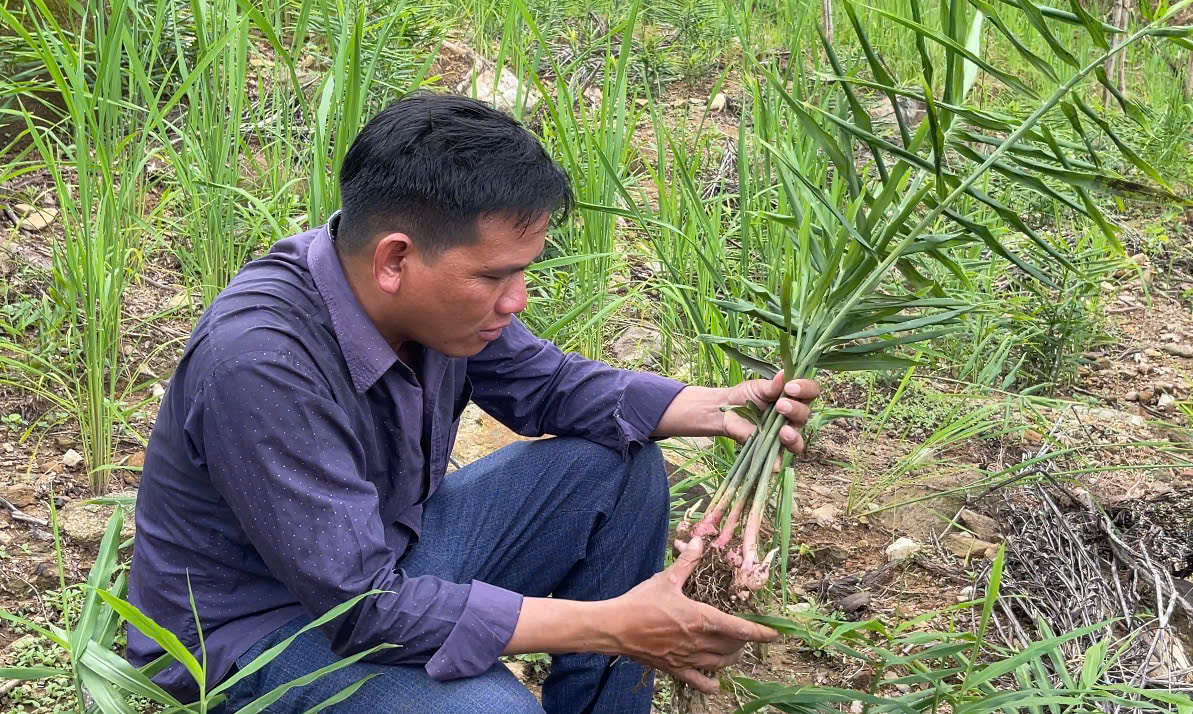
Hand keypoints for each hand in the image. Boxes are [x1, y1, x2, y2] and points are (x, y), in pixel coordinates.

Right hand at [602, 537, 778, 693]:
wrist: (615, 627)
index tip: (774, 634)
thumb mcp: (667, 578)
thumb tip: (700, 542)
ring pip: (720, 663)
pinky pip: (698, 681)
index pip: (739, 628)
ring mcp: (687, 657)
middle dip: (745, 641)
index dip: (759, 632)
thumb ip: (688, 562)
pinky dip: (711, 683)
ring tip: (735, 650)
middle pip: (733, 646)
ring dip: (732, 657)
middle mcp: (698, 641)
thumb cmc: (641, 601)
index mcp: (700, 618)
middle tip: (747, 633)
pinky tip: (716, 682)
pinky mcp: (674, 668)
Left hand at [722, 371, 819, 454]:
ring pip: (799, 439)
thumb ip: (772, 384)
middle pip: (806, 415)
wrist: (726, 411)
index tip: (790, 386)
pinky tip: (774, 462)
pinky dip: (778, 462)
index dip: (806, 388)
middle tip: (780, 405)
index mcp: (794, 398)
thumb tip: (784, 374)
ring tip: (783, 430)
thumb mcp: (758, 387)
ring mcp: (785, 434)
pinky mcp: (772, 449)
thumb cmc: (746, 396)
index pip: (811, 392)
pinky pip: (780, 459)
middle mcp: (794, 417)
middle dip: (796, 409)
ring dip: (793, 435)